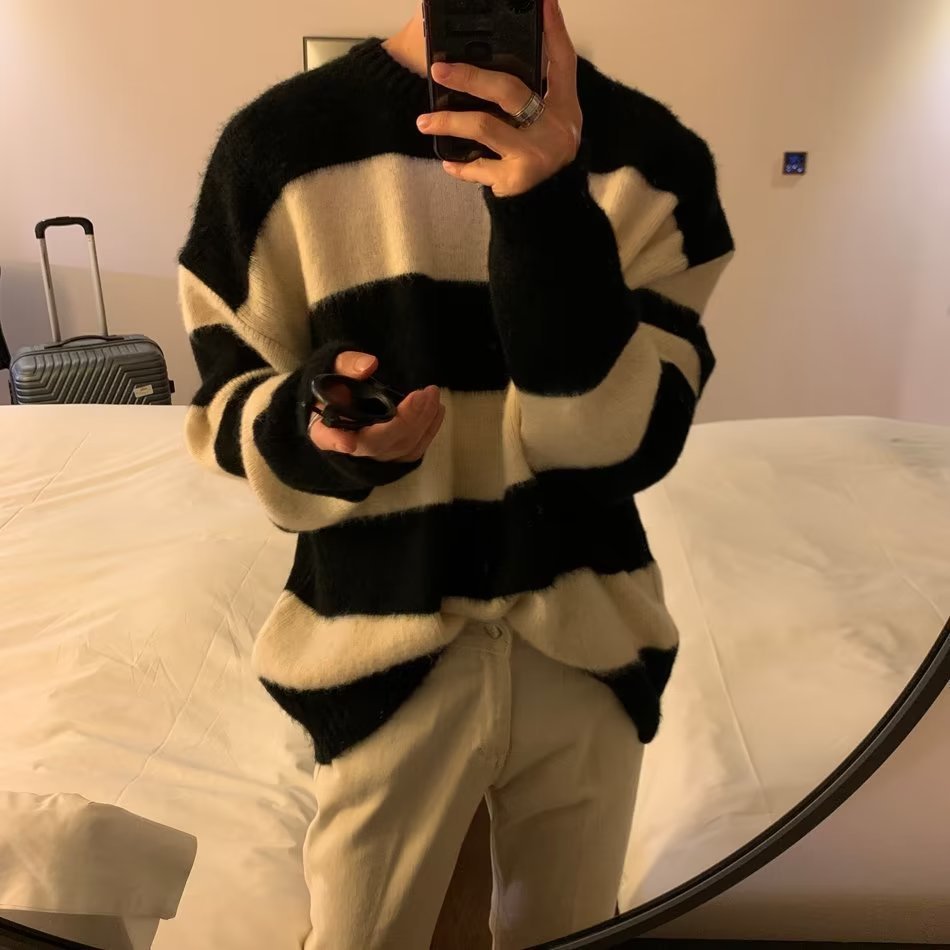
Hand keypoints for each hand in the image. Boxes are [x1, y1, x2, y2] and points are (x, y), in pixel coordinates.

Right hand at [308, 352, 444, 461]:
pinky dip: (428, 431)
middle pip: (378, 443)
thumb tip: (369, 365)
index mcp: (324, 427)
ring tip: (433, 395)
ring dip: (422, 423)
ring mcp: (372, 456)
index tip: (348, 443)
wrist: (343, 403)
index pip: (328, 438)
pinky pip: (413, 451)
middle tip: (424, 393)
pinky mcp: (392, 456)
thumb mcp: (333, 369)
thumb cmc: (335, 387)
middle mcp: (348, 447)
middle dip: (405, 420)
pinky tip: (437, 410)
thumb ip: (347, 365)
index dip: (337, 441)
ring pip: (400, 448)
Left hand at [416, 0, 581, 197]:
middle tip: (439, 69)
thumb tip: (507, 45)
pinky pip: (479, 167)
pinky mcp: (516, 180)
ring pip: (484, 127)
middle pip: (509, 91)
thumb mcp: (550, 115)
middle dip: (470, 76)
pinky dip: (461, 165)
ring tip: (424, 121)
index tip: (543, 0)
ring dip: (449, 122)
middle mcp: (555, 127)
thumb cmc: (543, 147)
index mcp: (564, 104)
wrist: (553, 199)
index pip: (562, 60)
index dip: (553, 29)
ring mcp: (535, 154)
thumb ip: (534, 84)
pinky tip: (447, 162)